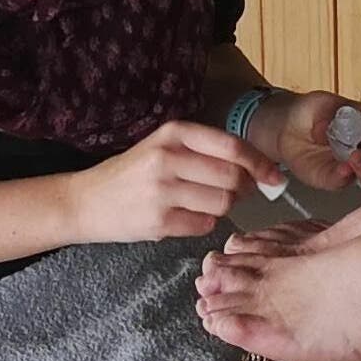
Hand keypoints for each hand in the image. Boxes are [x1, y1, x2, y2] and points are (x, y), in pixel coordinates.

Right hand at [57, 120, 273, 244]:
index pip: (233, 147)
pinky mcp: (157, 222)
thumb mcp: (165, 147)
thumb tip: (258, 170)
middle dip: (243, 189)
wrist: (86, 201)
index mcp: (174, 133)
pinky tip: (184, 217)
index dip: (261, 163)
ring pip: (222, 203)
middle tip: (236, 193)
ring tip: (202, 204)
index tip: (275, 177)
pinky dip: (203, 224)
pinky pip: (204, 226)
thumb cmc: (133, 174)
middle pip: (233, 178)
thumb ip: (207, 151)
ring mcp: (162, 191)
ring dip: (223, 208)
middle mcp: (168, 158)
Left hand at [255, 92, 360, 194]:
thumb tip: (346, 127)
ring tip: (355, 155)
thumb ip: (336, 114)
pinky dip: (345, 176)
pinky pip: (347, 184)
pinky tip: (340, 166)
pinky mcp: (335, 179)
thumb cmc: (312, 112)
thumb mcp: (325, 103)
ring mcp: (357, 168)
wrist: (285, 127)